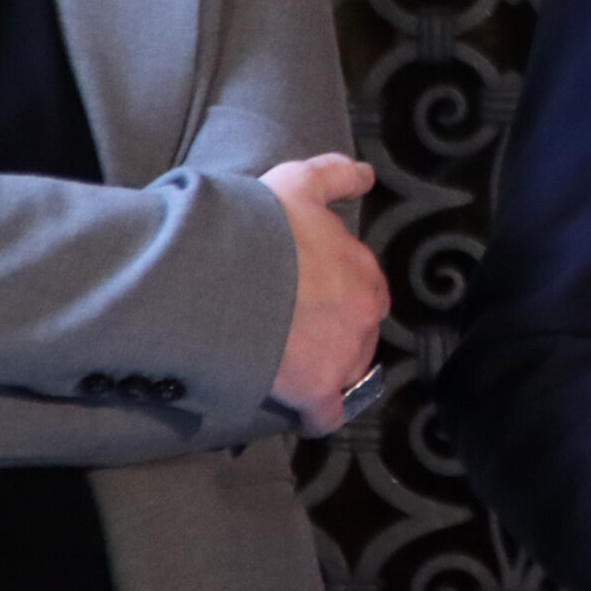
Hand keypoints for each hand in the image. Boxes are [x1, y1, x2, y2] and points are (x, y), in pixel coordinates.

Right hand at [261, 154, 387, 434]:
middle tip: (296, 333)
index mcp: (361, 265)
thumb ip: (335, 175)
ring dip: (328, 370)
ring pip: (348, 369)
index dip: (339, 293)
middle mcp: (364, 309)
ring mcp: (345, 352)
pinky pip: (327, 413)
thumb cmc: (260, 225)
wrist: (223, 274)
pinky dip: (316, 415)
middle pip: (360, 330)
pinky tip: (301, 412)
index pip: (365, 286)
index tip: (310, 297)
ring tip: (290, 367)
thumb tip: (367, 176)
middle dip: (336, 332)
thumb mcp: (298, 183)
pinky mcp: (318, 389)